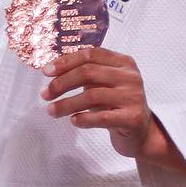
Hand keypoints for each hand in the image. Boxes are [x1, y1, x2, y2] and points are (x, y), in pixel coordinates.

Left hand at [41, 45, 185, 169]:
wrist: (140, 131)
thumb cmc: (115, 105)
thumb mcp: (103, 84)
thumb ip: (84, 74)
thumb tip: (51, 72)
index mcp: (123, 62)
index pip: (91, 54)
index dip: (66, 62)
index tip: (46, 72)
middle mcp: (130, 76)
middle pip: (89, 73)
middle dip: (61, 83)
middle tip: (44, 95)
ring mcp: (133, 97)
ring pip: (92, 95)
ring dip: (66, 104)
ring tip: (51, 111)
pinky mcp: (132, 118)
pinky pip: (102, 117)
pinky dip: (83, 119)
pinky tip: (73, 121)